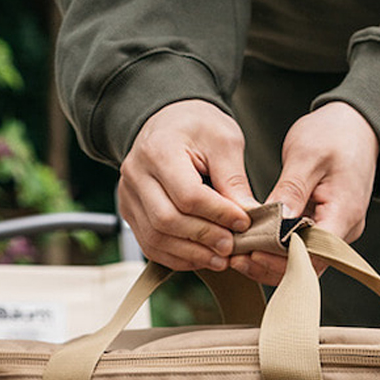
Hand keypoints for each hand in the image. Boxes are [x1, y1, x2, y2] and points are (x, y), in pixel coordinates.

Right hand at [118, 100, 259, 269]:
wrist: (170, 121)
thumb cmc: (199, 127)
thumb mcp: (225, 141)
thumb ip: (234, 179)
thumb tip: (250, 215)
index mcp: (159, 150)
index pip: (188, 195)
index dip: (218, 214)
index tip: (244, 222)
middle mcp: (136, 174)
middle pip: (167, 220)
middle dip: (205, 237)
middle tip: (233, 246)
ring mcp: (129, 195)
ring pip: (155, 238)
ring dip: (191, 253)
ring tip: (221, 258)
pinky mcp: (130, 212)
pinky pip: (150, 244)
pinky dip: (177, 257)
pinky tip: (201, 258)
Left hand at [229, 101, 379, 284]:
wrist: (356, 126)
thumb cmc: (334, 134)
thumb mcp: (307, 155)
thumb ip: (291, 190)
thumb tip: (275, 223)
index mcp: (345, 212)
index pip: (314, 252)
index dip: (282, 258)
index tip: (250, 251)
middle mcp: (345, 229)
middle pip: (308, 263)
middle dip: (270, 265)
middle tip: (235, 257)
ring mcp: (338, 230)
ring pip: (304, 260)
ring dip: (271, 262)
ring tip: (238, 255)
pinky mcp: (326, 226)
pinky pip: (303, 248)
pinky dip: (278, 251)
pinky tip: (253, 246)